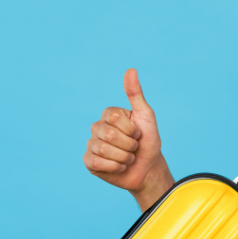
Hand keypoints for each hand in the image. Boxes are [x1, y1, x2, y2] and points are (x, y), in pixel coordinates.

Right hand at [84, 68, 173, 209]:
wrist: (148, 169)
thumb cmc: (148, 142)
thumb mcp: (146, 116)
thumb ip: (135, 94)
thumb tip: (131, 70)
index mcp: (109, 115)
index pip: (113, 117)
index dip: (131, 129)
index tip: (138, 133)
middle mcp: (97, 128)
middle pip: (108, 134)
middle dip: (128, 145)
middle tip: (134, 148)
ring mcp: (92, 145)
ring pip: (102, 149)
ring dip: (124, 157)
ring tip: (128, 158)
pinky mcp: (89, 162)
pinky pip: (96, 162)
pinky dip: (114, 167)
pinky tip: (120, 167)